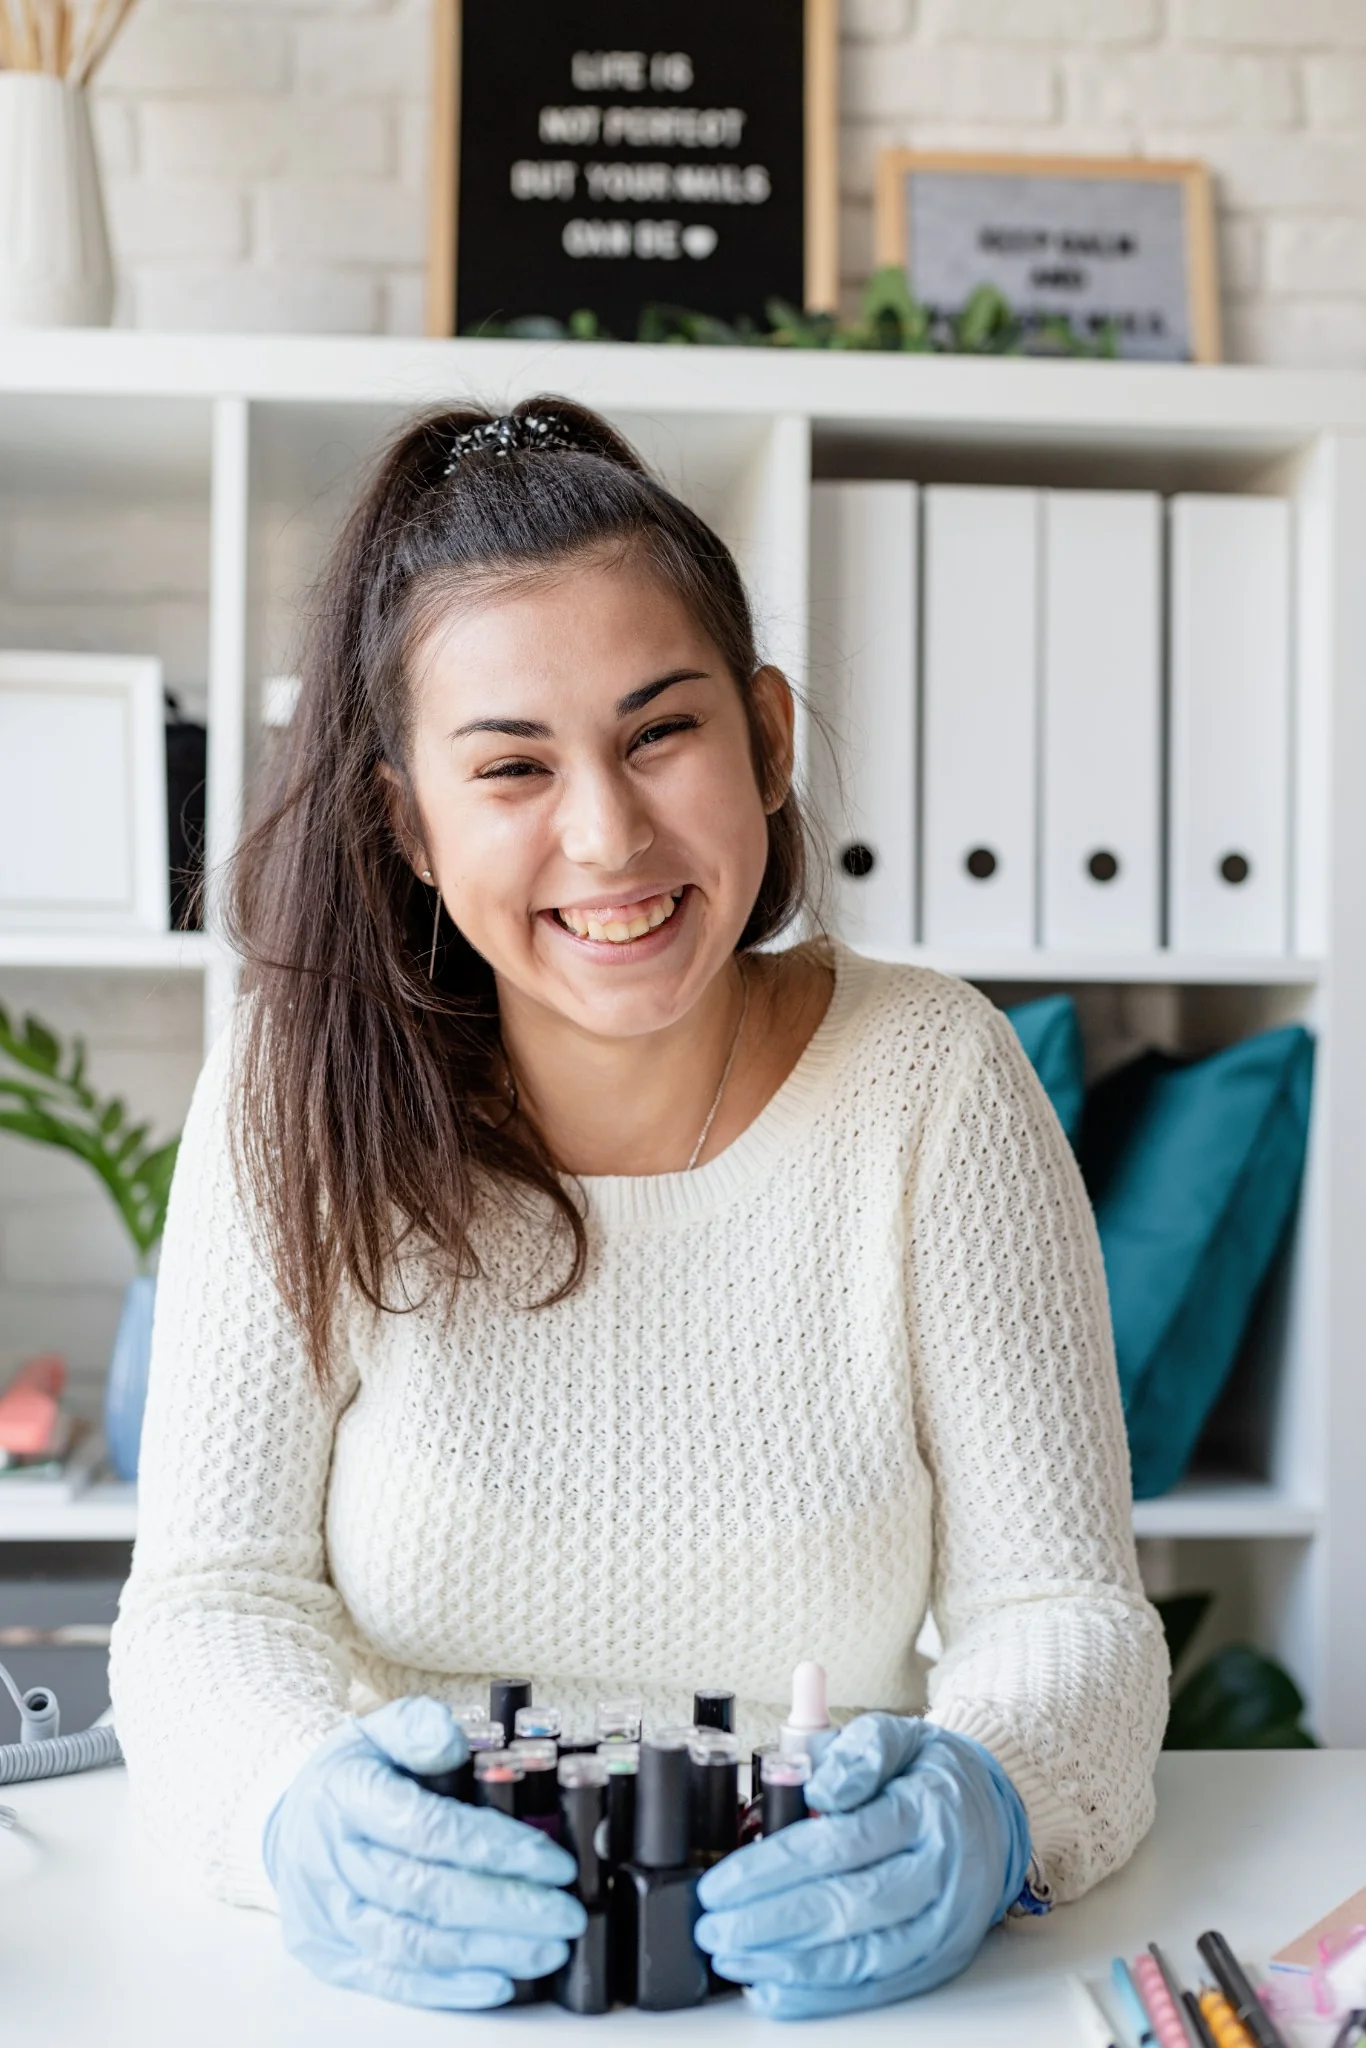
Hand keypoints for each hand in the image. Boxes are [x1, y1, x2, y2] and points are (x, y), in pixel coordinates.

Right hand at [262, 1695, 585, 2008]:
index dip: (495, 1848)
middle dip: (506, 1908)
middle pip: (425, 1894)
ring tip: (547, 1949)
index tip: (554, 1862)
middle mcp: (329, 1859)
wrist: (294, 1820)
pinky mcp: (330, 1957)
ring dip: (487, 1952)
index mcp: (346, 1794)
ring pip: (412, 1945)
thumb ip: (419, 1726)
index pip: (427, 1828)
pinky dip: (449, 1988)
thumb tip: (451, 1740)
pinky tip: (498, 1982)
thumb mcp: (381, 1729)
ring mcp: (325, 1914)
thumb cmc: (356, 1773)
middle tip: (566, 1914)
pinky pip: (392, 1981)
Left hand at [695, 1716, 1029, 2019]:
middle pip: (845, 1907)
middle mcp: (941, 1873)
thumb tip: (819, 1790)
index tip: (721, 1884)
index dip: (773, 1870)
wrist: (994, 1811)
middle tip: (712, 1927)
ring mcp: (944, 1924)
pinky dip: (822, 1993)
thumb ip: (856, 1753)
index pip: (839, 1845)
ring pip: (860, 1956)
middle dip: (768, 1923)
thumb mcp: (897, 1737)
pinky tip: (775, 1985)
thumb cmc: (930, 1774)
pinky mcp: (940, 1959)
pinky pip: (877, 1986)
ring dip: (788, 1964)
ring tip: (732, 1957)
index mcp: (927, 1810)